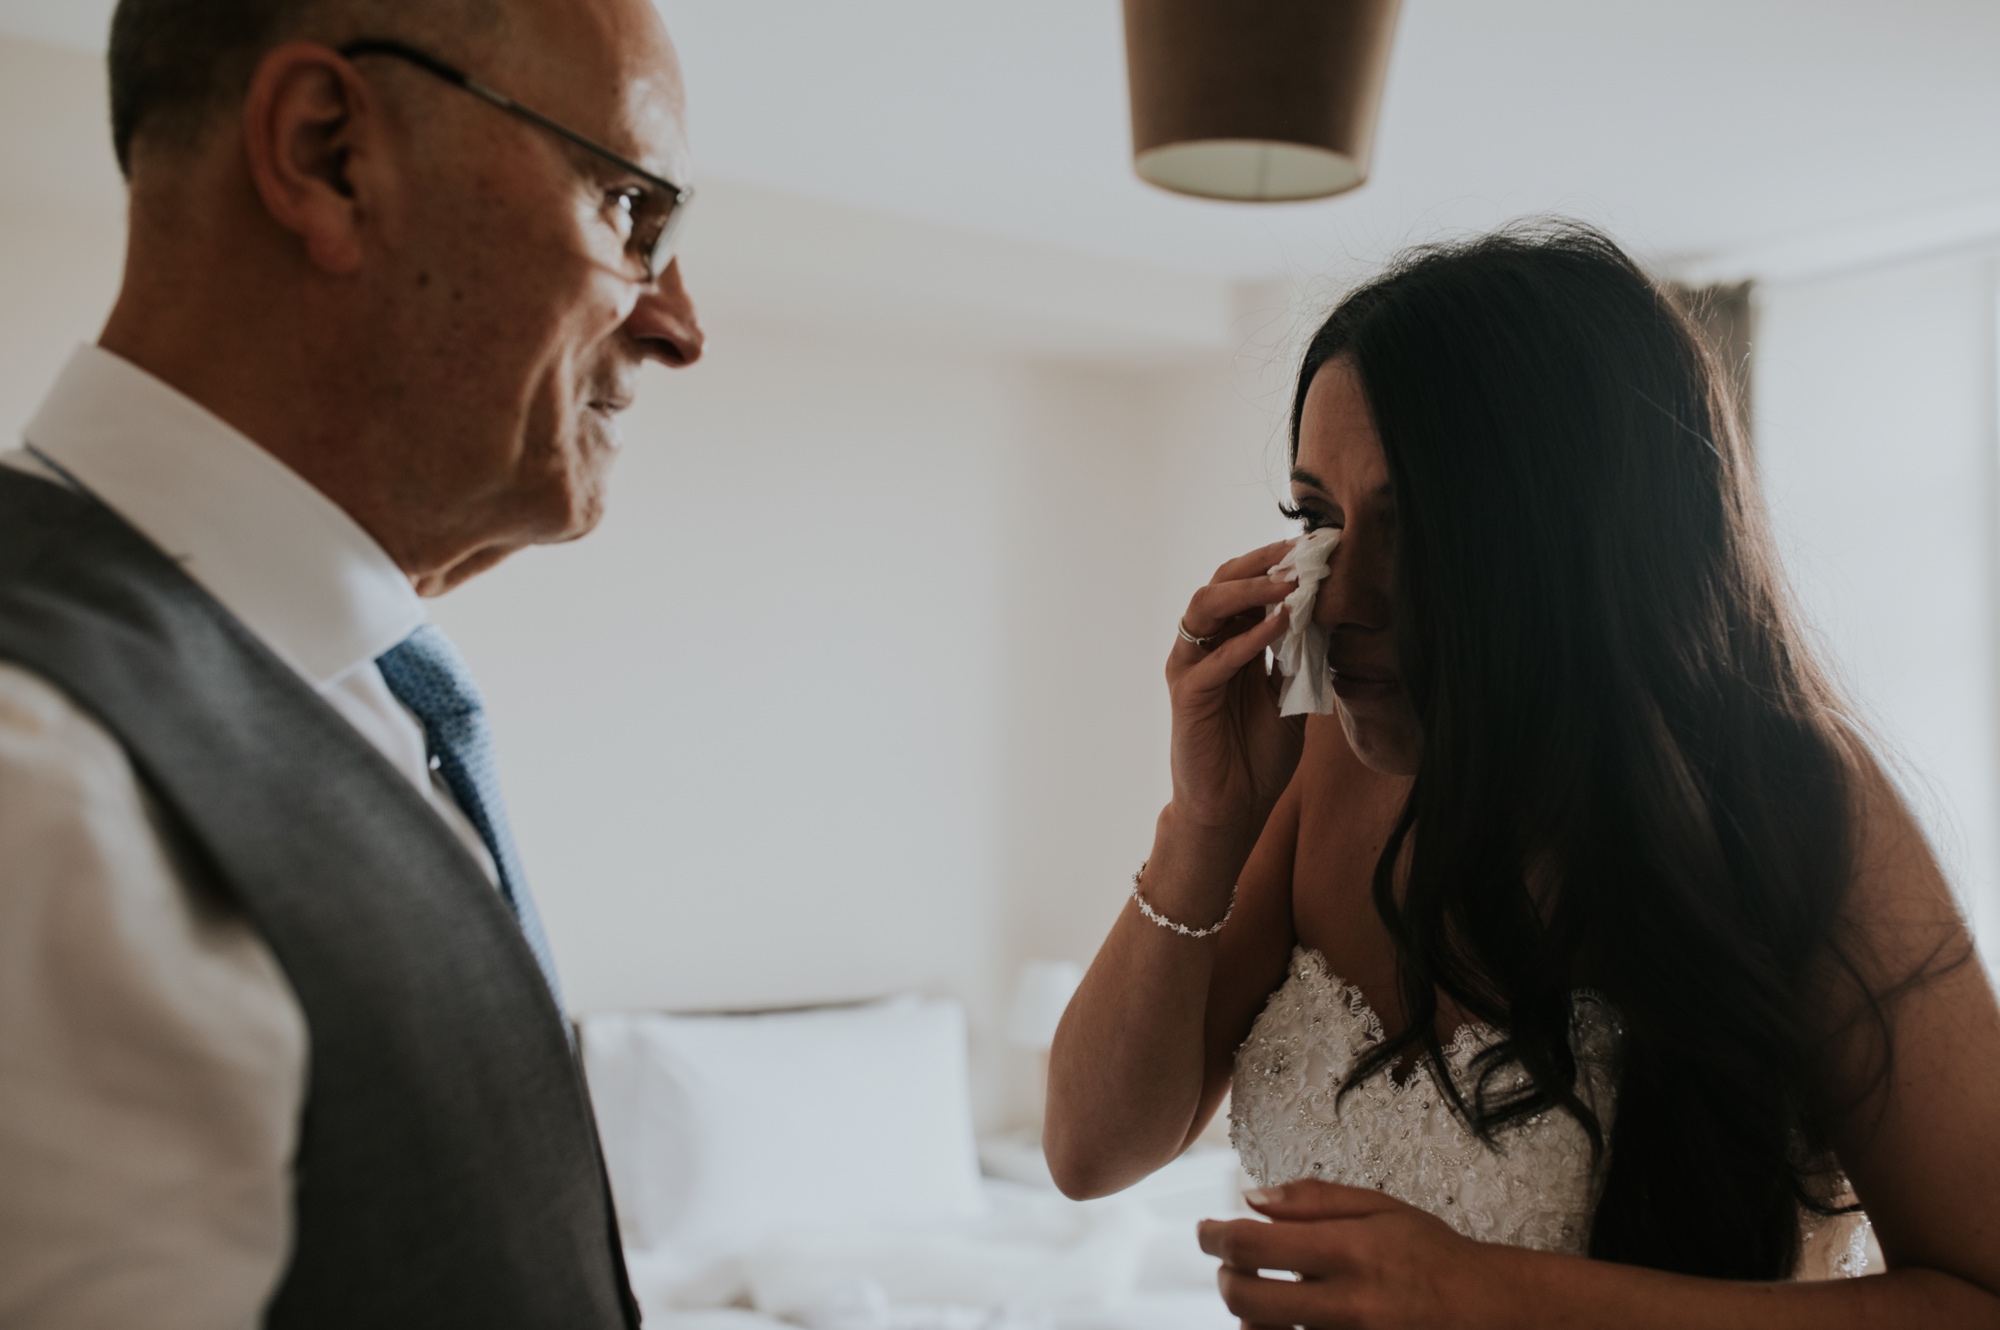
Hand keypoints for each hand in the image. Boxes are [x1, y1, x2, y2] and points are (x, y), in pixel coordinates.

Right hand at [1167, 539, 1307, 831]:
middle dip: (1261, 562)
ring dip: (1250, 590)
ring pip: (1206, 606)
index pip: (1246, 585)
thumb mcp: (1290, 695)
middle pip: (1221, 582)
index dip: (1276, 563)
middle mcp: (1204, 646)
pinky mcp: (1188, 695)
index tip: (1315, 548)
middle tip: (1300, 551)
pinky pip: (1215, 658)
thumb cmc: (1258, 755)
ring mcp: (1192, 667)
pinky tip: (1281, 624)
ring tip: (1288, 584)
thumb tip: (1322, 614)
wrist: (1234, 808)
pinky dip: (1248, 637)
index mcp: (1229, 641)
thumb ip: (1298, 656)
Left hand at [1198, 1181, 1497, 1329]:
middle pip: (1245, 1299)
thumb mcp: (1380, 1208)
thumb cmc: (1433, 1255)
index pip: (1251, 1245)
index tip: (1205, 1231)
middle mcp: (1347, 1303)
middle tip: (1229, 1264)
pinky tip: (1284, 1321)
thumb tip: (1251, 1198)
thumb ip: (1314, 1200)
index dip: (1213, 1237)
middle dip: (1225, 1277)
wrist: (1490, 1312)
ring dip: (1249, 1314)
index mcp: (1350, 1250)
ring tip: (1259, 1294)